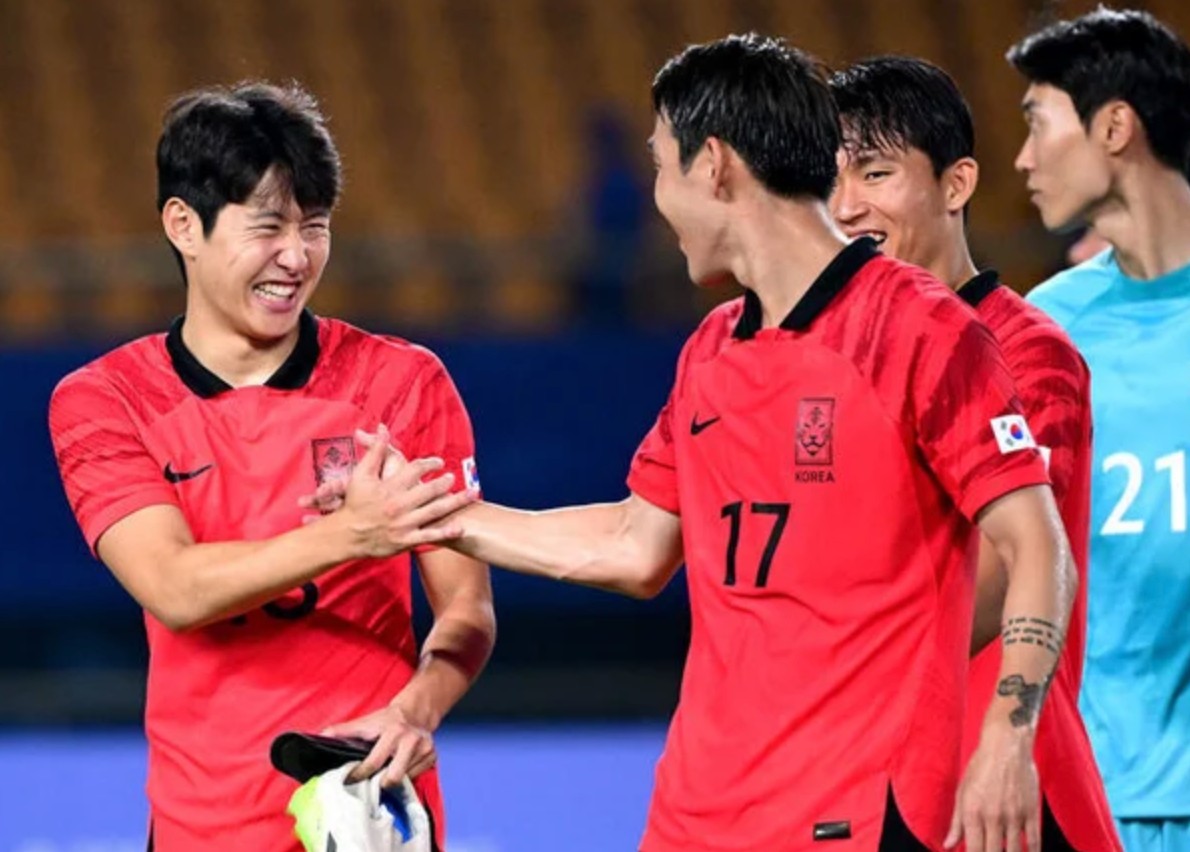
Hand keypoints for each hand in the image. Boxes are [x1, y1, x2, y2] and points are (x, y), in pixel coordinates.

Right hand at [315, 424, 473, 557]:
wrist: (345, 535)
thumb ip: (375, 451)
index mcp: (389, 487)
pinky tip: (461, 527)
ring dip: (455, 502)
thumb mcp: (361, 474)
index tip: (439, 463)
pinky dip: (446, 532)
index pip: (415, 470)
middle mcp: (399, 505)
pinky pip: (429, 536)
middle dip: (445, 482)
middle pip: (429, 490)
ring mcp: (404, 524)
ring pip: (434, 511)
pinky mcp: (406, 541)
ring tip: (470, 494)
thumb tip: (383, 428)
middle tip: (454, 477)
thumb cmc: (354, 503)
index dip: (430, 464)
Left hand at [321, 702, 436, 786]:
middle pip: (393, 777)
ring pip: (405, 779)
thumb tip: (320, 736)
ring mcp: (425, 749)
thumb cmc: (386, 721)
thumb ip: (342, 730)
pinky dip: (407, 776)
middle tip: (374, 780)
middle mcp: (411, 740)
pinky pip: (416, 777)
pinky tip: (401, 767)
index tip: (350, 780)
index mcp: (393, 732)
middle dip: (381, 782)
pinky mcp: (433, 757)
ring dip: (394, 779)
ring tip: (387, 773)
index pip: (374, 762)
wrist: (415, 712)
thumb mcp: (365, 723)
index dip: (360, 774)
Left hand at [946, 721, 1039, 851]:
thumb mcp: (962, 792)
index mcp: (973, 812)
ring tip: (1002, 851)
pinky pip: (1033, 841)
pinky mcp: (1032, 812)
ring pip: (1014, 851)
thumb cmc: (980, 767)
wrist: (1006, 746)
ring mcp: (1014, 816)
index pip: (973, 850)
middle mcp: (993, 817)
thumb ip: (956, 822)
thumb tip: (948, 845)